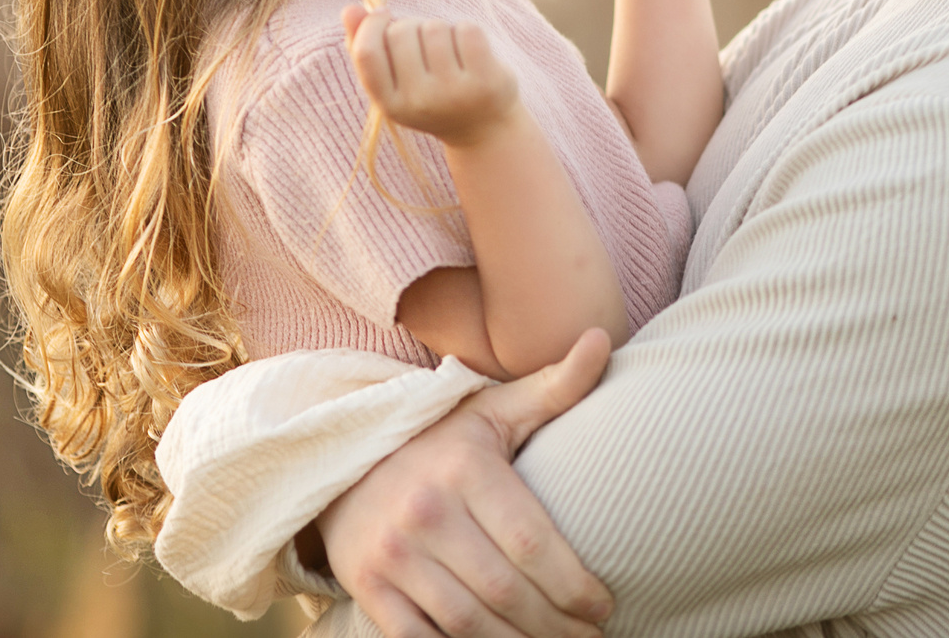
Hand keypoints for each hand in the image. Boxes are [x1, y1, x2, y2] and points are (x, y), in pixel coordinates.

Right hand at [315, 329, 614, 637]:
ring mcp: (391, 552)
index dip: (575, 587)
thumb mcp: (491, 408)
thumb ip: (554, 386)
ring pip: (467, 624)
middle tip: (589, 636)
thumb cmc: (438, 437)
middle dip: (557, 626)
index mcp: (465, 468)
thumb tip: (602, 340)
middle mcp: (425, 511)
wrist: (343, 454)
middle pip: (506, 592)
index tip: (605, 606)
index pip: (532, 543)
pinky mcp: (367, 585)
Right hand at [345, 7, 519, 146]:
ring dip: (440, 29)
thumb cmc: (430, 95)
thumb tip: (349, 9)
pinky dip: (466, 31)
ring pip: (434, 27)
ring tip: (446, 51)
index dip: (371, 25)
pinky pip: (466, 29)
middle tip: (422, 43)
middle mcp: (420, 102)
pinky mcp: (486, 80)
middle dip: (410, 25)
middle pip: (400, 32)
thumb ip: (366, 47)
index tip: (384, 17)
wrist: (483, 129)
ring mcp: (454, 92)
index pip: (367, 53)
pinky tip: (469, 51)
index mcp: (390, 105)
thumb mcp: (395, 82)